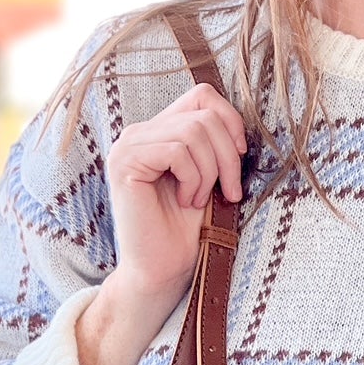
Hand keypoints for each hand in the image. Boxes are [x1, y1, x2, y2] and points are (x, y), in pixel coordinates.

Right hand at [105, 83, 247, 306]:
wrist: (163, 269)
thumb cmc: (188, 229)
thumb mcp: (210, 175)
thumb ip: (214, 141)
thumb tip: (239, 120)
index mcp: (159, 130)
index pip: (202, 95)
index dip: (230, 121)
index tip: (239, 157)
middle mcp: (139, 132)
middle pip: (203, 113)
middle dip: (228, 155)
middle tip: (228, 192)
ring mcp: (128, 145)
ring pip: (193, 131)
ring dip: (210, 172)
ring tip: (199, 200)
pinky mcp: (124, 162)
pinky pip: (177, 151)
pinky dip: (193, 179)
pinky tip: (185, 201)